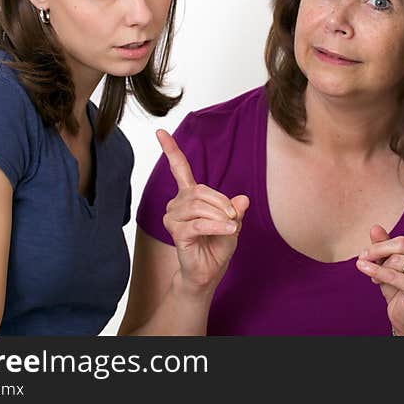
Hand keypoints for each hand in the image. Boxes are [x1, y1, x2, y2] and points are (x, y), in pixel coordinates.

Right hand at [157, 129, 248, 296]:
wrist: (208, 272)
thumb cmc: (217, 245)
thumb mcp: (233, 222)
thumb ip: (235, 209)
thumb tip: (243, 199)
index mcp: (190, 195)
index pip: (179, 168)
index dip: (171, 150)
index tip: (160, 131)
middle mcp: (178, 203)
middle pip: (200, 191)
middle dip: (222, 203)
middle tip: (235, 217)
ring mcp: (174, 218)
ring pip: (199, 207)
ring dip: (220, 217)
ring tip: (231, 228)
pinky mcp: (177, 233)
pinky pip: (199, 224)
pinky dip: (218, 227)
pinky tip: (229, 231)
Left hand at [356, 187, 403, 334]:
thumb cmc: (399, 285)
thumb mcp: (390, 261)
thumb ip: (384, 244)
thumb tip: (374, 228)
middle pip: (403, 242)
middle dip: (379, 249)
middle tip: (365, 255)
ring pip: (396, 260)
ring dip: (378, 267)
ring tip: (376, 275)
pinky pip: (393, 275)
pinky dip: (375, 272)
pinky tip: (365, 270)